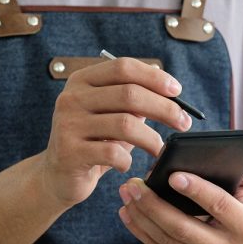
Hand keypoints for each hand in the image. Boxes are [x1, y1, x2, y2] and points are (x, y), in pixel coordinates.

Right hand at [41, 58, 191, 207]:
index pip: (123, 67)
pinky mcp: (69, 152)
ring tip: (159, 150)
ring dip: (151, 139)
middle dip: (164, 108)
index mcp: (82, 81)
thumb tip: (169, 89)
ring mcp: (68, 124)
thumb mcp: (110, 116)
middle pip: (129, 94)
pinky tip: (127, 165)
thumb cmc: (93, 143)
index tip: (177, 91)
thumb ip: (132, 100)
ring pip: (125, 124)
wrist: (58, 177)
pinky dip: (127, 161)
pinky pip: (112, 153)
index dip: (154, 77)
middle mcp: (71, 98)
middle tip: (184, 123)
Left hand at [118, 153, 242, 243]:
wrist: (242, 232)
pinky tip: (127, 210)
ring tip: (126, 191)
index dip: (196, 190)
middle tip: (133, 184)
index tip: (172, 175)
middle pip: (183, 227)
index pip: (219, 205)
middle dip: (154, 204)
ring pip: (166, 238)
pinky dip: (139, 229)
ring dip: (141, 214)